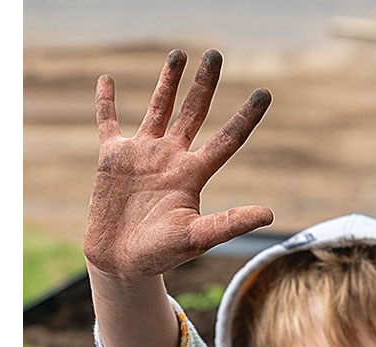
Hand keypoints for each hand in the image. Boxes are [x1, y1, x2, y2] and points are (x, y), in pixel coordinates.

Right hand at [83, 50, 272, 281]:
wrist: (121, 264)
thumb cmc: (161, 255)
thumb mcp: (197, 238)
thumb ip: (229, 223)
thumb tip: (270, 214)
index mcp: (193, 175)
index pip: (227, 139)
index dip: (245, 117)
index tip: (264, 93)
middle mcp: (171, 158)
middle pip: (193, 112)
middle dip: (204, 84)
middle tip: (216, 54)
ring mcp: (142, 155)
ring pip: (159, 109)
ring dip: (167, 82)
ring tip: (178, 54)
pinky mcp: (113, 159)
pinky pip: (109, 123)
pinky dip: (106, 102)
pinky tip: (107, 79)